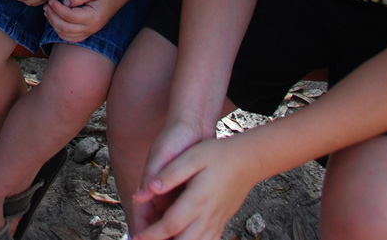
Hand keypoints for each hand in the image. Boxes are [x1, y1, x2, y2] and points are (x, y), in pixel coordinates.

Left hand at [43, 0, 120, 42]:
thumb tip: (63, 3)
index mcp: (93, 17)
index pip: (70, 16)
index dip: (57, 9)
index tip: (51, 0)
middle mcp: (91, 28)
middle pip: (65, 28)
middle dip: (53, 17)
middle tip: (46, 6)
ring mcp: (89, 32)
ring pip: (66, 35)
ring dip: (54, 25)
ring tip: (48, 12)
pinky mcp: (87, 33)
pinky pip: (71, 38)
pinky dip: (60, 32)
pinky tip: (55, 21)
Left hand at [132, 128, 256, 239]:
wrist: (249, 160)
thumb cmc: (218, 155)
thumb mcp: (192, 157)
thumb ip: (170, 173)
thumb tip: (149, 188)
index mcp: (197, 200)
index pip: (170, 225)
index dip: (152, 234)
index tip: (137, 238)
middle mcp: (207, 216)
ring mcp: (216, 222)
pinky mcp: (222, 222)